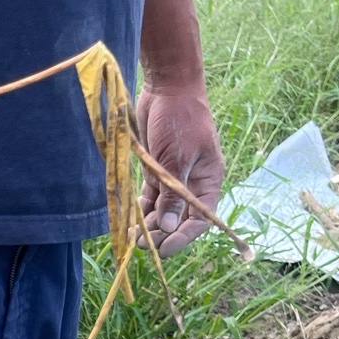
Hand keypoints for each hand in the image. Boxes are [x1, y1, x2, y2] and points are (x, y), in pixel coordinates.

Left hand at [136, 85, 224, 256]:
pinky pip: (150, 199)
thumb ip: (172, 194)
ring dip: (149, 226)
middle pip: (179, 219)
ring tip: (133, 238)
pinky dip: (141, 211)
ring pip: (162, 212)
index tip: (164, 250)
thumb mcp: (177, 158)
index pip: (200, 219)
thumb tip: (168, 228)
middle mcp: (193, 183)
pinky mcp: (156, 172)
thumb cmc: (180, 119)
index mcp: (208, 180)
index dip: (183, 237)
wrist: (168, 88)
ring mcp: (173, 179)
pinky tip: (130, 222)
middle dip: (161, 234)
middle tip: (142, 245)